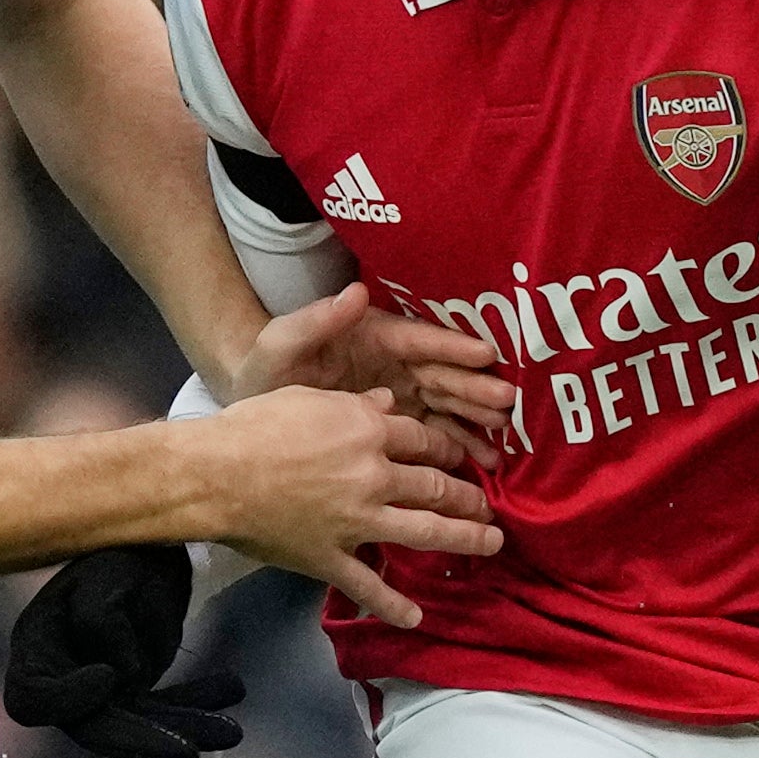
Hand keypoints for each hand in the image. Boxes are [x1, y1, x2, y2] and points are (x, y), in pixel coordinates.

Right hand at [3, 540, 239, 757]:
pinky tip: (231, 689)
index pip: (31, 698)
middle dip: (142, 740)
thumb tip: (124, 677)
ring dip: (184, 729)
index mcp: (36, 648)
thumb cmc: (111, 553)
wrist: (144, 551)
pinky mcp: (135, 694)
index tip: (108, 676)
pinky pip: (165, 710)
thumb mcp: (101, 575)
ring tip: (231, 732)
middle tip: (188, 753)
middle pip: (93, 726)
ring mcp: (99, 693)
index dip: (65, 700)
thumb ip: (100, 620)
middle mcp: (62, 680)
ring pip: (138, 726)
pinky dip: (198, 705)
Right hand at [180, 390, 498, 623]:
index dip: (448, 448)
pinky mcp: (332, 557)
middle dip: (468, 497)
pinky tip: (416, 617)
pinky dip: (393, 606)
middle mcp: (374, 476)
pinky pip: (369, 585)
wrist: (214, 475)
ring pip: (425, 532)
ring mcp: (357, 521)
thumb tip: (387, 401)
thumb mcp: (308, 397)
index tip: (461, 456)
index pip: (423, 439)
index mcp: (369, 431)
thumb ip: (354, 403)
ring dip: (464, 539)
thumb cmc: (254, 426)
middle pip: (436, 486)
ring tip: (490, 543)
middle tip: (488, 506)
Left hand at [238, 282, 516, 456]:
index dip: (452, 346)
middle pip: (443, 373)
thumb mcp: (281, 342)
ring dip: (476, 421)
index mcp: (374, 336)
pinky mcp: (400, 428)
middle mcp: (397, 364)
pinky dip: (461, 448)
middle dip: (474, 387)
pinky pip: (437, 436)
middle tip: (505, 401)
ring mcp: (403, 396)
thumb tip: (355, 292)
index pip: (419, 340)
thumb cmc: (267, 369)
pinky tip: (484, 464)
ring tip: (502, 438)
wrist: (253, 409)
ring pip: (448, 406)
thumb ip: (316, 320)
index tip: (485, 352)